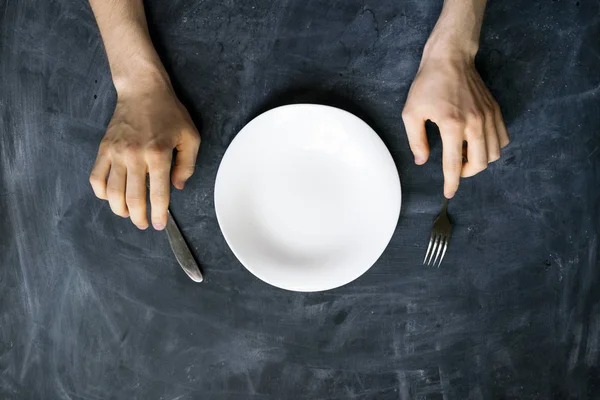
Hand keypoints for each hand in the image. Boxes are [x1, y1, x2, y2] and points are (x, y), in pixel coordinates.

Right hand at [89, 77, 199, 229]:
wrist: (143, 90)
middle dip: (139, 218)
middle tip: (144, 224)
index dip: (159, 214)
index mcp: (159, 154)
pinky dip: (101, 193)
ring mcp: (116, 153)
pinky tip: (111, 198)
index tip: (159, 224)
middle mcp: (135, 156)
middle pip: (133, 199)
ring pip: (112, 193)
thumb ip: (187, 165)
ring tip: (128, 214)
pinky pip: (96, 178)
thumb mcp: (190, 137)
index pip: (158, 194)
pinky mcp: (104, 149)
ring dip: (120, 210)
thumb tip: (177, 187)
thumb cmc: (169, 113)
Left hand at [402, 47, 509, 197]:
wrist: (450, 58)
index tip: (448, 193)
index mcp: (451, 125)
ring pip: (494, 153)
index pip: (454, 164)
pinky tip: (477, 144)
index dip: (451, 183)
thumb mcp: (411, 113)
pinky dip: (492, 147)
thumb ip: (416, 141)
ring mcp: (488, 116)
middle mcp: (474, 123)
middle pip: (480, 163)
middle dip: (466, 173)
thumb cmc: (427, 84)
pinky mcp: (495, 110)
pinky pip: (502, 139)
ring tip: (464, 154)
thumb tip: (422, 161)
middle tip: (455, 169)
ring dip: (480, 161)